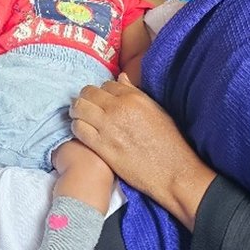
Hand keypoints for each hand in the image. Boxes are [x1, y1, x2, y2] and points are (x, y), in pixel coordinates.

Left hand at [70, 74, 214, 229]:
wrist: (172, 171)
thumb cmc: (168, 142)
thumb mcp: (156, 109)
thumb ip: (135, 92)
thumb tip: (121, 78)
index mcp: (134, 97)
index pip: (106, 84)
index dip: (102, 92)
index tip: (102, 101)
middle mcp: (118, 108)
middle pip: (88, 93)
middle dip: (85, 98)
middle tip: (87, 107)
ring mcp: (108, 126)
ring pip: (79, 108)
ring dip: (77, 112)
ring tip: (81, 118)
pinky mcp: (101, 146)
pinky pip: (78, 129)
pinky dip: (77, 128)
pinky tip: (83, 132)